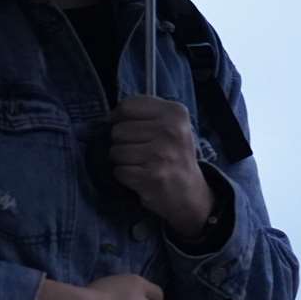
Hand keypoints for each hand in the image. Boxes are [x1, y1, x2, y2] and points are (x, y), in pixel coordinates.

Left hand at [109, 95, 213, 238]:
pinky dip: (125, 176)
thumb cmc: (173, 154)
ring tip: (140, 163)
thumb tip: (110, 116)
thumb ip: (144, 112)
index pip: (126, 107)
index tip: (127, 127)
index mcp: (175, 113)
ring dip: (123, 161)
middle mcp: (171, 131)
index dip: (119, 118)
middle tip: (140, 151)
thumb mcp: (170, 124)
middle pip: (118, 130)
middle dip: (122, 143)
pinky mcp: (152, 176)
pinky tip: (140, 176)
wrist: (189, 192)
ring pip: (116, 151)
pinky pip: (119, 171)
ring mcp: (161, 154)